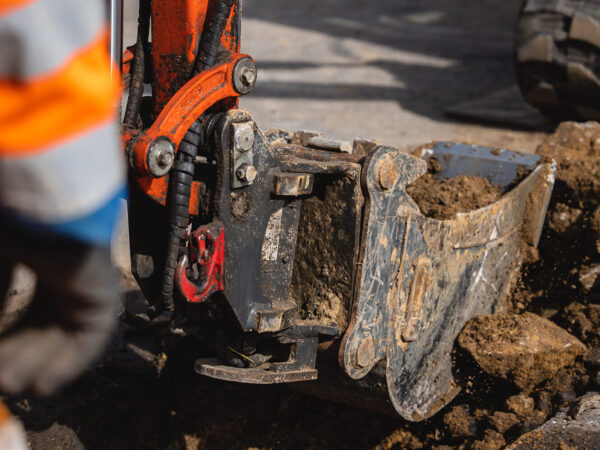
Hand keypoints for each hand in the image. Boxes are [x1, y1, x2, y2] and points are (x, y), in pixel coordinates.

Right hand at [0, 242, 118, 395]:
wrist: (44, 214)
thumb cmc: (19, 231)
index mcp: (44, 269)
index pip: (25, 316)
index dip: (5, 342)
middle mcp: (68, 283)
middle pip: (41, 333)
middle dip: (15, 358)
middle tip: (0, 382)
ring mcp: (87, 293)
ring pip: (61, 341)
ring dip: (35, 367)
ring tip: (9, 385)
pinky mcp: (104, 303)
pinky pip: (88, 344)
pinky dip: (66, 367)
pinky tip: (41, 386)